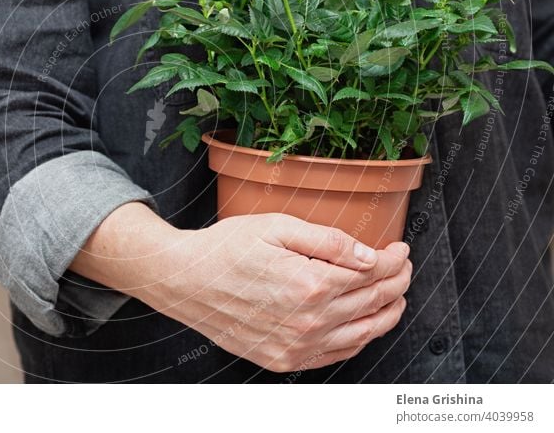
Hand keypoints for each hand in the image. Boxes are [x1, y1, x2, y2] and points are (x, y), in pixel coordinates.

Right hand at [73, 205, 410, 372]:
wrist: (182, 280)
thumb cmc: (223, 249)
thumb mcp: (276, 226)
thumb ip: (328, 240)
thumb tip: (370, 254)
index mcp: (309, 282)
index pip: (371, 273)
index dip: (393, 259)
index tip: (400, 249)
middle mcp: (308, 321)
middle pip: (372, 302)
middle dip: (396, 282)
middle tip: (403, 267)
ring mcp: (296, 345)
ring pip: (362, 333)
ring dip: (387, 313)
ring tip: (395, 296)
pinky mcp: (283, 359)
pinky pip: (337, 355)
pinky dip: (360, 339)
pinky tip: (365, 325)